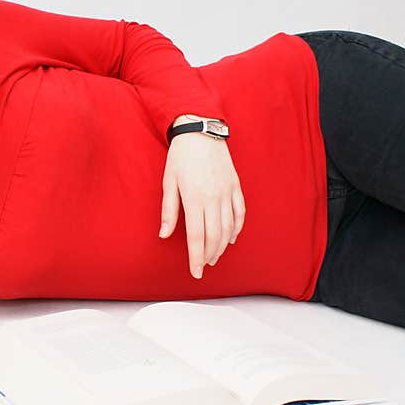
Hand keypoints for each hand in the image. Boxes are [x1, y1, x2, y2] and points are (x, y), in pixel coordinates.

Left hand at [158, 132, 245, 278]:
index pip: (196, 236)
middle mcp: (214, 198)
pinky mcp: (235, 186)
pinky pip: (240, 213)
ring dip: (222, 246)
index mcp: (195, 199)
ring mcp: (227, 192)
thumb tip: (165, 235)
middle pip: (214, 236)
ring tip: (214, 257)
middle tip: (203, 266)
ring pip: (228, 228)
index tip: (195, 273)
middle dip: (209, 255)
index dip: (196, 257)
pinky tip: (230, 238)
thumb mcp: (168, 182)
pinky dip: (236, 229)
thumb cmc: (180, 157)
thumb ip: (169, 211)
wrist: (201, 131)